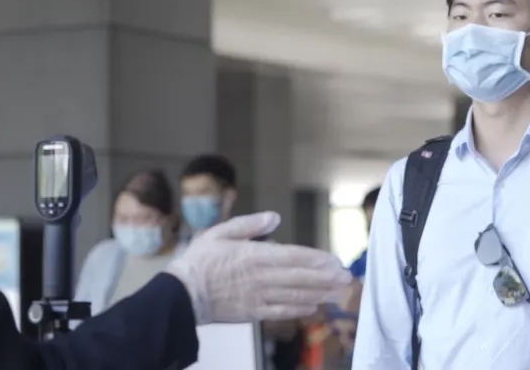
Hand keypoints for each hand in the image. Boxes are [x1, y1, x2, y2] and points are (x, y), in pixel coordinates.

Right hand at [165, 211, 351, 324]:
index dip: (316, 259)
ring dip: (319, 293)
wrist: (183, 293)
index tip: (334, 261)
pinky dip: (299, 309)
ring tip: (337, 292)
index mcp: (254, 255)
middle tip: (345, 277)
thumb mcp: (221, 232)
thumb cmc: (201, 260)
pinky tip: (312, 306)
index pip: (293, 256)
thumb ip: (249, 225)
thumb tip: (275, 218)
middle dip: (325, 277)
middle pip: (300, 277)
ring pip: (295, 295)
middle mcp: (260, 277)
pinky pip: (281, 311)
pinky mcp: (253, 312)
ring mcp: (258, 296)